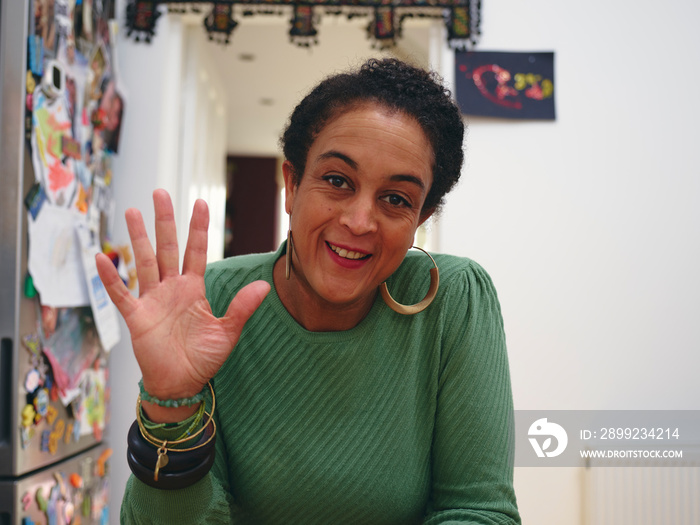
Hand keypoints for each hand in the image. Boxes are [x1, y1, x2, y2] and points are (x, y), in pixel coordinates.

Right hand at [96, 190, 269, 420]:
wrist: (182, 384)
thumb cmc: (205, 358)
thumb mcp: (228, 331)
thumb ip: (243, 307)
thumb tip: (265, 285)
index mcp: (194, 288)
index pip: (196, 251)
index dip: (198, 228)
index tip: (200, 203)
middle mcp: (172, 288)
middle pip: (167, 247)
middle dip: (165, 221)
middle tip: (160, 192)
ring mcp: (153, 300)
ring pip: (144, 262)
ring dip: (138, 238)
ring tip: (133, 211)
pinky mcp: (136, 317)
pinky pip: (121, 294)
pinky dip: (111, 277)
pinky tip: (102, 257)